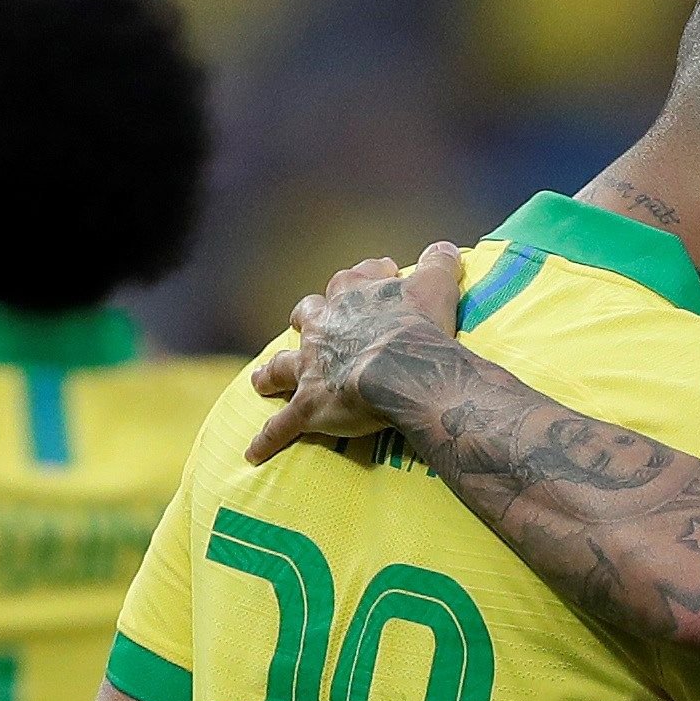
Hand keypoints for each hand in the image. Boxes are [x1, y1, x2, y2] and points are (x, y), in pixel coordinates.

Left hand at [244, 241, 467, 466]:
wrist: (401, 369)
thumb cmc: (419, 328)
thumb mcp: (436, 285)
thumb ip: (438, 263)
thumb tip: (446, 247)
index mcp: (352, 298)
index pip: (350, 281)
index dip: (361, 280)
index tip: (374, 278)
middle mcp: (323, 328)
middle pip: (307, 317)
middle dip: (306, 321)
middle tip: (306, 324)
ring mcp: (311, 367)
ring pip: (281, 366)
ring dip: (271, 373)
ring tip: (261, 380)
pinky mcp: (308, 407)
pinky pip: (282, 426)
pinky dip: (267, 439)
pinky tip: (253, 453)